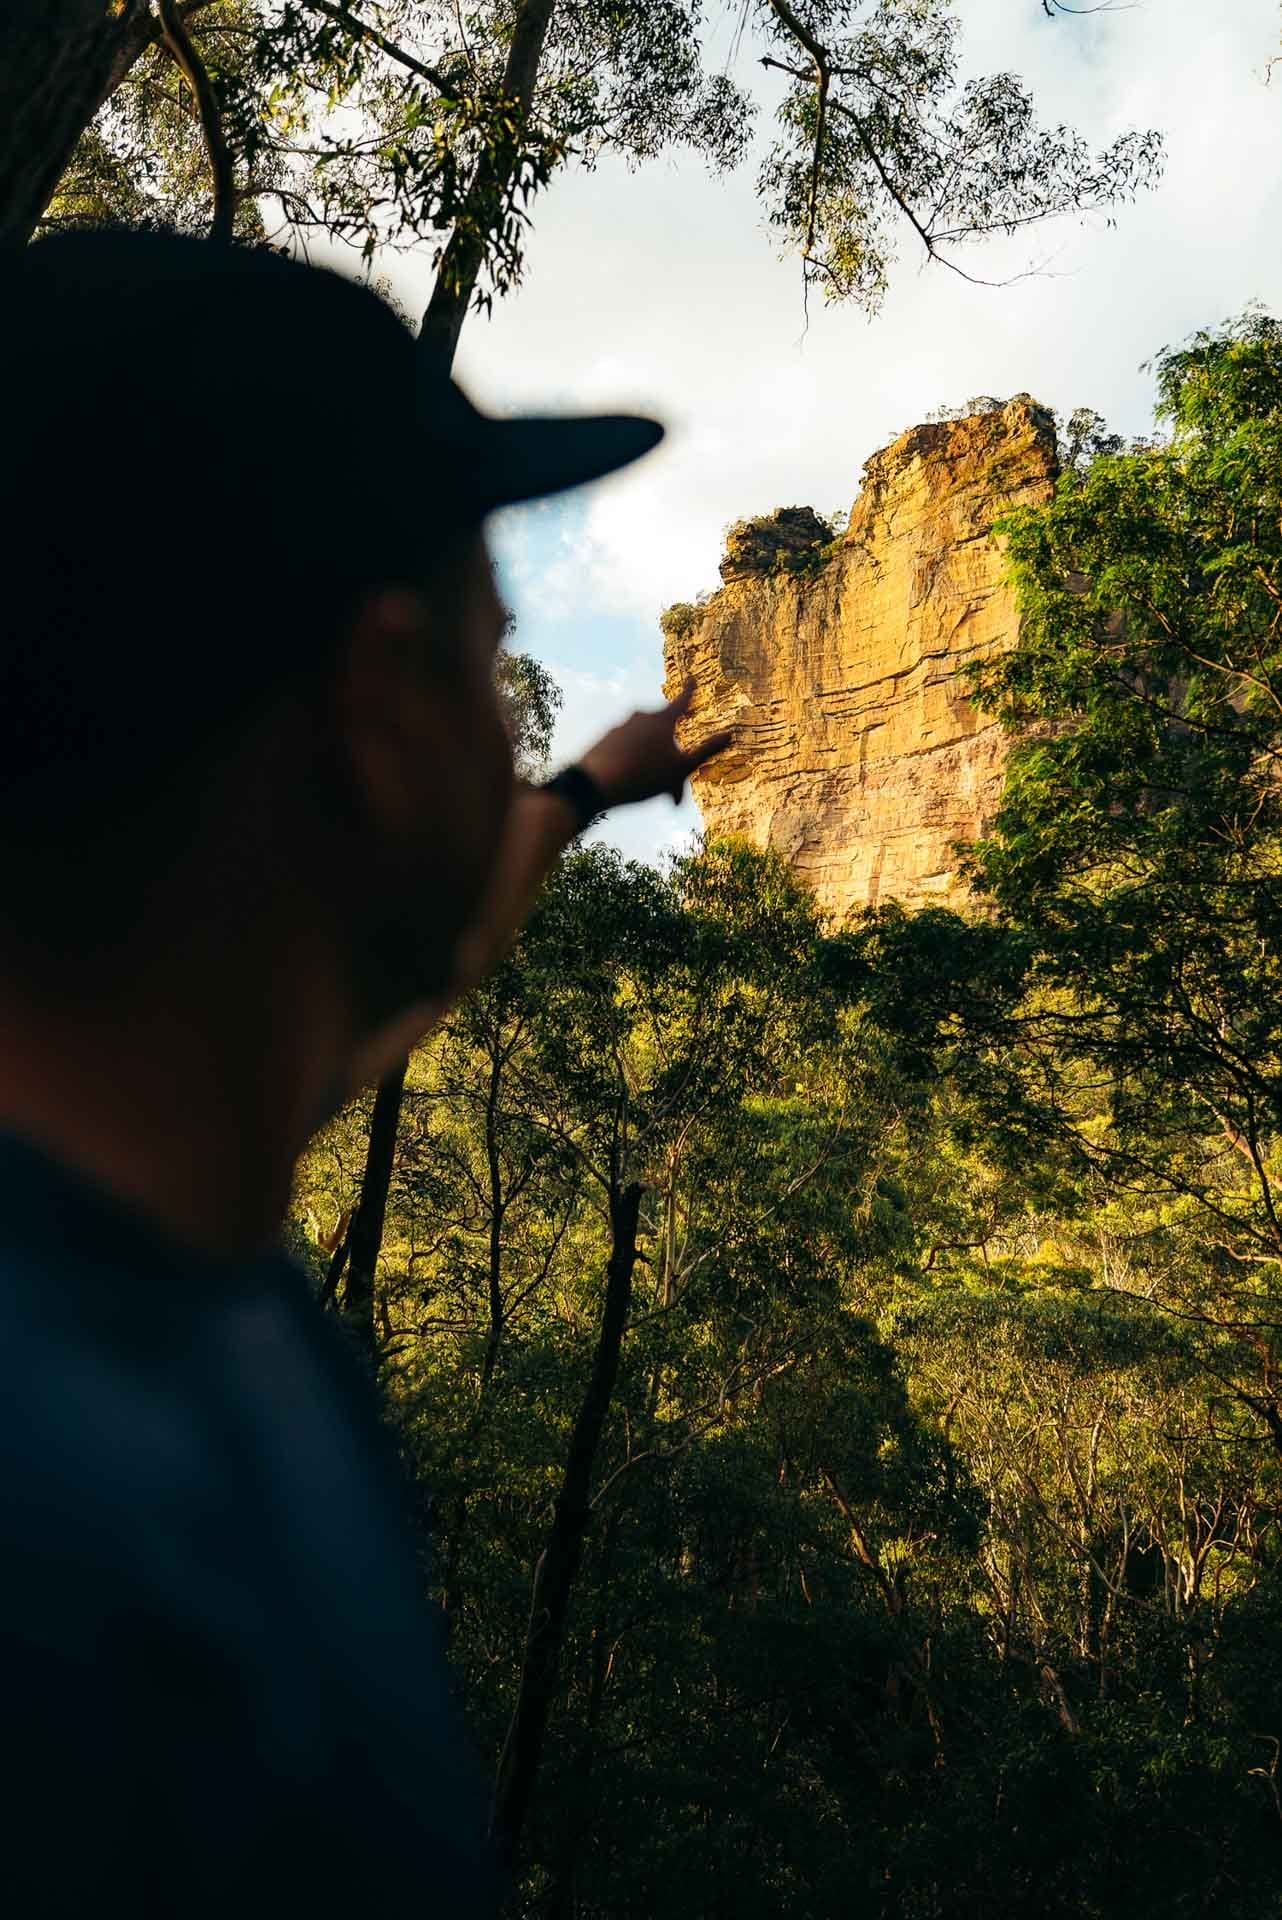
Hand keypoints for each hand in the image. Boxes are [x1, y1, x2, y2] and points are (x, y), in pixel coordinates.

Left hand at [579, 678, 731, 808]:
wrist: (595, 783)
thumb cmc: (644, 775)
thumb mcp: (681, 767)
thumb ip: (707, 750)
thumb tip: (731, 734)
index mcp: (661, 719)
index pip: (681, 700)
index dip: (690, 690)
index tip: (692, 678)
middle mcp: (640, 717)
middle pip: (664, 733)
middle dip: (672, 758)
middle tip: (675, 791)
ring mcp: (620, 726)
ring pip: (645, 746)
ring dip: (653, 766)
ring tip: (654, 792)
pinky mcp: (605, 739)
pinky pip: (627, 750)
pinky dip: (635, 765)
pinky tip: (633, 786)